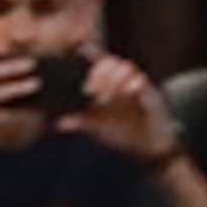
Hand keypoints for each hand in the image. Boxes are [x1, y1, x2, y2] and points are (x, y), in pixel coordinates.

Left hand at [67, 49, 179, 166]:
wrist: (147, 146)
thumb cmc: (122, 133)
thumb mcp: (98, 129)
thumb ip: (81, 123)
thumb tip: (59, 124)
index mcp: (104, 83)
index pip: (94, 62)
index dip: (86, 61)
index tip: (82, 84)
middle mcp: (118, 79)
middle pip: (107, 61)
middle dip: (97, 75)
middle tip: (90, 93)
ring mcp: (133, 83)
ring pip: (123, 66)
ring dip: (113, 80)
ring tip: (106, 100)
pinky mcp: (148, 91)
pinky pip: (140, 79)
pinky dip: (132, 83)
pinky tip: (129, 93)